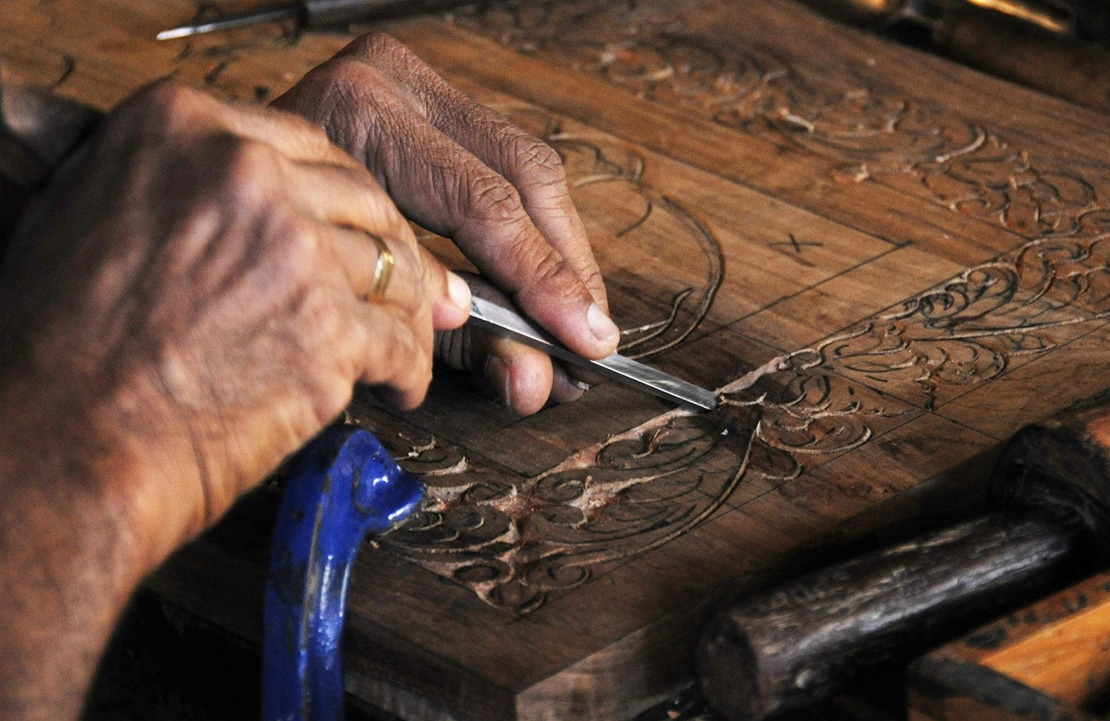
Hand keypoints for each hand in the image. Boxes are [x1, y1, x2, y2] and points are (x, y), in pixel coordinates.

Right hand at [0, 82, 469, 561]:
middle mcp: (243, 171)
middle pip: (366, 203)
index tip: (359, 233)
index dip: (345, 202)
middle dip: (394, 253)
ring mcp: (292, 248)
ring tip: (406, 345)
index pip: (310, 149)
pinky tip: (401, 389)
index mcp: (183, 126)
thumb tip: (258, 197)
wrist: (58, 441)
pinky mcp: (327, 328)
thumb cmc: (60, 347)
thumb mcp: (93, 213)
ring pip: (395, 271)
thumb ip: (178, 186)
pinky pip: (400, 342)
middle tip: (414, 293)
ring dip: (410, 315)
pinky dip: (410, 370)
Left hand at [273, 33, 618, 414]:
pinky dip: (532, 222)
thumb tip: (534, 379)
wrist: (211, 198)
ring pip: (526, 160)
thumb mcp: (357, 294)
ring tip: (578, 311)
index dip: (544, 279)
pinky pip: (504, 155)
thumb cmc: (269, 250)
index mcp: (358, 119)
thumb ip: (452, 336)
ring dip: (558, 245)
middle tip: (591, 331)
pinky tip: (546, 272)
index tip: (583, 338)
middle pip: (521, 172)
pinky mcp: (422, 93)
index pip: (484, 204)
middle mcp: (385, 81)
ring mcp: (405, 78)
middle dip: (563, 263)